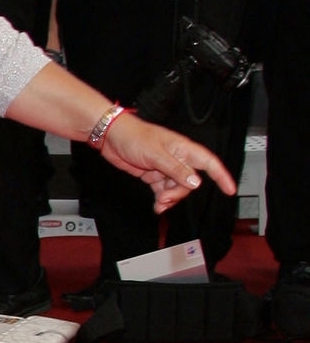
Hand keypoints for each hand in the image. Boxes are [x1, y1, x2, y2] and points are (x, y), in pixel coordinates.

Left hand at [99, 112, 236, 210]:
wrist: (111, 137)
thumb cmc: (134, 137)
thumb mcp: (156, 154)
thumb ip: (176, 170)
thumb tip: (195, 183)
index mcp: (183, 149)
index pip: (209, 163)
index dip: (222, 176)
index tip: (230, 190)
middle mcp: (177, 158)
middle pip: (190, 182)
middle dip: (180, 193)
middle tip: (165, 198)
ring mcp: (166, 167)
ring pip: (177, 188)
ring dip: (170, 198)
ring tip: (159, 204)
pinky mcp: (154, 174)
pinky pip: (164, 190)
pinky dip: (162, 199)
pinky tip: (158, 206)